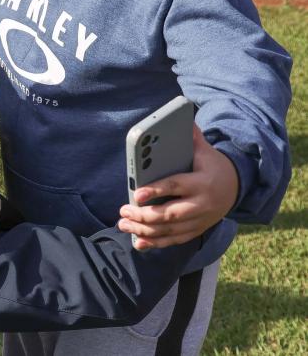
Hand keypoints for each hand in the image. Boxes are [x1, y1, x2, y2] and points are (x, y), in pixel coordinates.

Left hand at [118, 125, 238, 249]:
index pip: (176, 186)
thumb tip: (181, 117)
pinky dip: (156, 242)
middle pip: (170, 214)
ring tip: (124, 224)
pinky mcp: (197, 230)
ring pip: (170, 230)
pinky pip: (175, 240)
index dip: (156, 190)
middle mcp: (202, 204)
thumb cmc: (212, 165)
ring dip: (144, 230)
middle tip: (123, 210)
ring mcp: (200, 221)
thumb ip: (191, 138)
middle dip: (144, 215)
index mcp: (202, 182)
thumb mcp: (205, 150)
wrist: (236, 187)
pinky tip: (139, 241)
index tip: (138, 194)